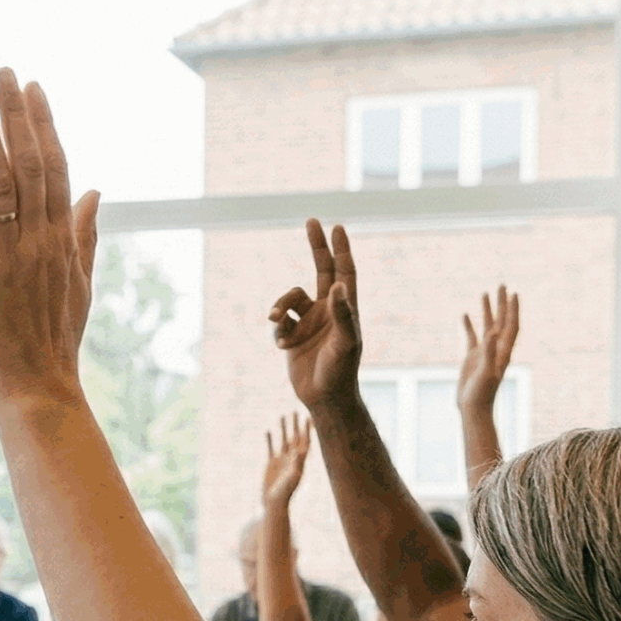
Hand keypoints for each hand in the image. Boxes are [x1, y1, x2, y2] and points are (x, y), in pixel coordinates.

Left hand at [0, 69, 100, 409]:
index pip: (57, 169)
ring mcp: (7, 255)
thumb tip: (98, 193)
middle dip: (18, 115)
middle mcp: (38, 240)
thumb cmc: (54, 343)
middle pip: (32, 164)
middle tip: (6, 72)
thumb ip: (86, 236)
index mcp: (62, 241)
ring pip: (1, 181)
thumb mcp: (80, 286)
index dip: (45, 126)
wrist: (37, 390)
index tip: (35, 90)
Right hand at [260, 413, 310, 509]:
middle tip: (296, 411)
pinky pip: (271, 448)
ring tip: (283, 415)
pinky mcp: (272, 464)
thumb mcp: (293, 477)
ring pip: (284, 440)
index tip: (309, 417)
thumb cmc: (286, 492)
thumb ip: (298, 463)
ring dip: (284, 428)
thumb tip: (301, 450)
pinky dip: (270, 439)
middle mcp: (292, 458)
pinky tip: (268, 430)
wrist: (274, 502)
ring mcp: (282, 460)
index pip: (305, 441)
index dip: (308, 430)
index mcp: (300, 461)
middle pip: (295, 437)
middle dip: (296, 425)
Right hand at [269, 220, 363, 413]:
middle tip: (311, 221)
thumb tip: (338, 285)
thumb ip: (343, 314)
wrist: (324, 399)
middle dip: (316, 246)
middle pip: (321, 270)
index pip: (344, 271)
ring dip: (280, 305)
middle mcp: (327, 310)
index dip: (341, 249)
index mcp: (344, 308)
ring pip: (289, 299)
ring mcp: (309, 322)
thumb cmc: (341, 371)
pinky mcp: (292, 337)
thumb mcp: (346, 343)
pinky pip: (279, 324)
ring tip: (275, 319)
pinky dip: (278, 332)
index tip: (336, 227)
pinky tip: (284, 348)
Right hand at [456, 287, 518, 413]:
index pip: (511, 325)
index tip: (513, 293)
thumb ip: (490, 352)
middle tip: (502, 285)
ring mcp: (484, 352)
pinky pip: (471, 336)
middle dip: (502, 303)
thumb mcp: (486, 372)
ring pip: (487, 326)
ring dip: (487, 310)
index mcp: (503, 351)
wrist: (473, 408)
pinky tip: (464, 315)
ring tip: (485, 293)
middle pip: (501, 321)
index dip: (513, 309)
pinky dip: (468, 325)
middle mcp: (496, 348)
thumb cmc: (482, 393)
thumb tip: (492, 333)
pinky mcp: (472, 357)